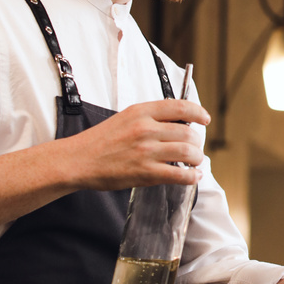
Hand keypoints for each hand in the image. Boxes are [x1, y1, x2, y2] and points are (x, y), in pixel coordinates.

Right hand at [63, 98, 210, 189]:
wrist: (78, 160)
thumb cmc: (100, 141)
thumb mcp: (125, 118)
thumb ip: (150, 118)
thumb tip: (178, 124)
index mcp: (141, 111)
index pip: (180, 107)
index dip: (198, 112)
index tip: (204, 119)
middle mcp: (145, 128)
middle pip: (188, 133)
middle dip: (197, 142)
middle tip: (195, 148)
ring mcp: (146, 151)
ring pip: (188, 152)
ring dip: (197, 158)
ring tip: (195, 162)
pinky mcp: (145, 173)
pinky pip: (180, 174)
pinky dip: (192, 176)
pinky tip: (193, 176)